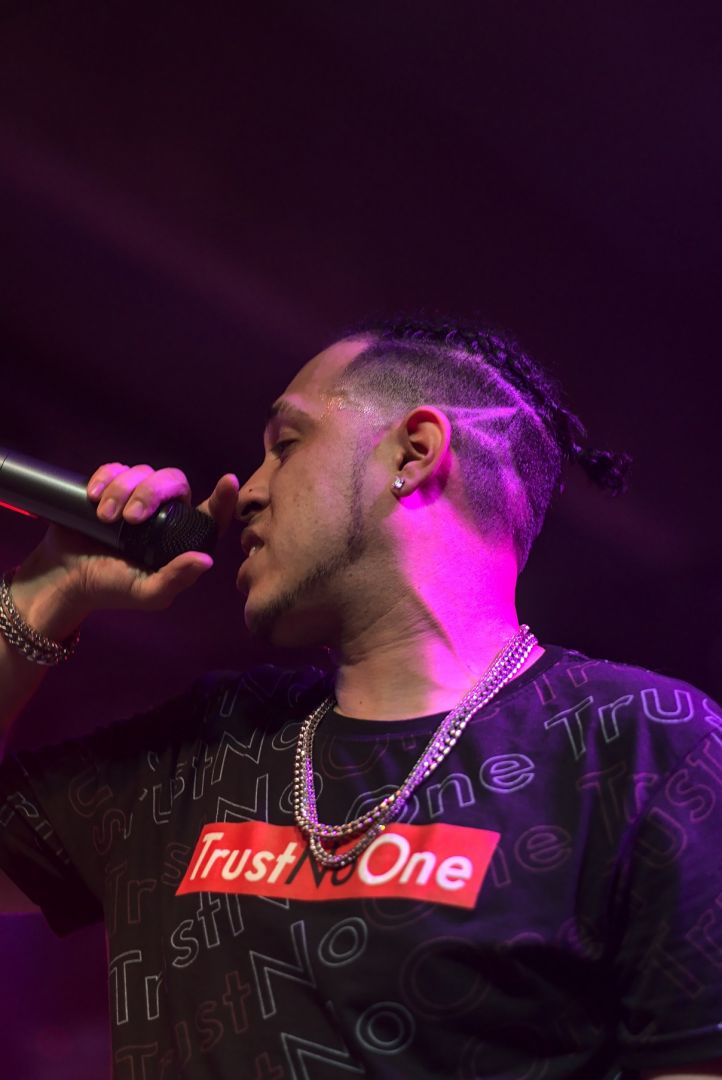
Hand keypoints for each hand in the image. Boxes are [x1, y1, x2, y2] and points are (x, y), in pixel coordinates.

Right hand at [14, 464, 239, 628]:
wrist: (65, 578)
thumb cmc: (111, 589)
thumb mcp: (147, 593)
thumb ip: (176, 579)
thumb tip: (206, 560)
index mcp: (180, 538)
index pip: (210, 514)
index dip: (223, 498)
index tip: (228, 481)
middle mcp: (163, 514)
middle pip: (173, 481)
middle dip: (152, 493)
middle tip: (131, 518)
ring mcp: (136, 498)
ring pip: (142, 472)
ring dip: (121, 491)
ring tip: (104, 518)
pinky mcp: (109, 488)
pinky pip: (115, 469)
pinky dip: (104, 478)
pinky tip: (92, 496)